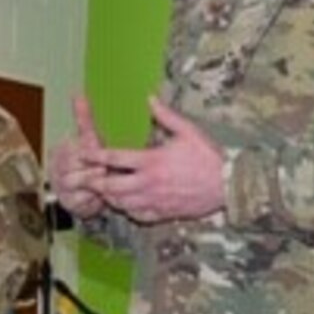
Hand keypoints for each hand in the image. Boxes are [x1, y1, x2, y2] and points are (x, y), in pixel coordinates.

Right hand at [49, 93, 110, 219]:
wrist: (84, 191)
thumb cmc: (86, 161)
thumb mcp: (87, 138)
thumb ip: (83, 118)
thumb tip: (77, 94)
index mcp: (60, 150)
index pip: (74, 148)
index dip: (90, 152)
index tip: (101, 153)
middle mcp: (56, 167)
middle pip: (76, 164)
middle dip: (94, 166)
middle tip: (107, 167)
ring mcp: (60, 186)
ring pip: (78, 180)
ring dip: (94, 180)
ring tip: (105, 178)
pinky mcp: (68, 202)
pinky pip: (82, 198)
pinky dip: (94, 196)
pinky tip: (103, 193)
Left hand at [83, 98, 225, 223]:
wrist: (228, 186)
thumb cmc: (209, 157)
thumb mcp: (188, 131)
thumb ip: (166, 115)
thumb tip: (150, 97)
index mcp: (153, 161)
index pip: (116, 158)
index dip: (96, 156)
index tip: (84, 153)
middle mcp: (149, 183)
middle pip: (112, 186)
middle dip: (95, 182)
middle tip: (84, 178)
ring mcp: (155, 200)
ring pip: (121, 203)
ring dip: (109, 196)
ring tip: (102, 190)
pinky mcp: (164, 213)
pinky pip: (138, 216)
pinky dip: (128, 210)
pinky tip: (126, 204)